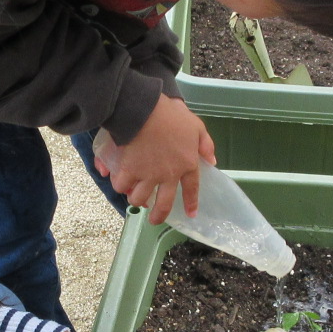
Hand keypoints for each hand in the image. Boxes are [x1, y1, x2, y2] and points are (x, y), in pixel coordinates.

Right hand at [106, 95, 215, 224]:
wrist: (145, 111)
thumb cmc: (172, 115)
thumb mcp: (197, 126)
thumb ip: (206, 144)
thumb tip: (212, 161)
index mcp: (187, 164)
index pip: (192, 188)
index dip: (191, 202)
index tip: (191, 214)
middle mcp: (169, 175)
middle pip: (164, 204)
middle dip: (159, 216)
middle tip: (154, 220)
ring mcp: (148, 175)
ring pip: (140, 198)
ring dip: (137, 200)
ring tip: (135, 198)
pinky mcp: (130, 170)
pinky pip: (122, 186)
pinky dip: (120, 186)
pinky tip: (120, 183)